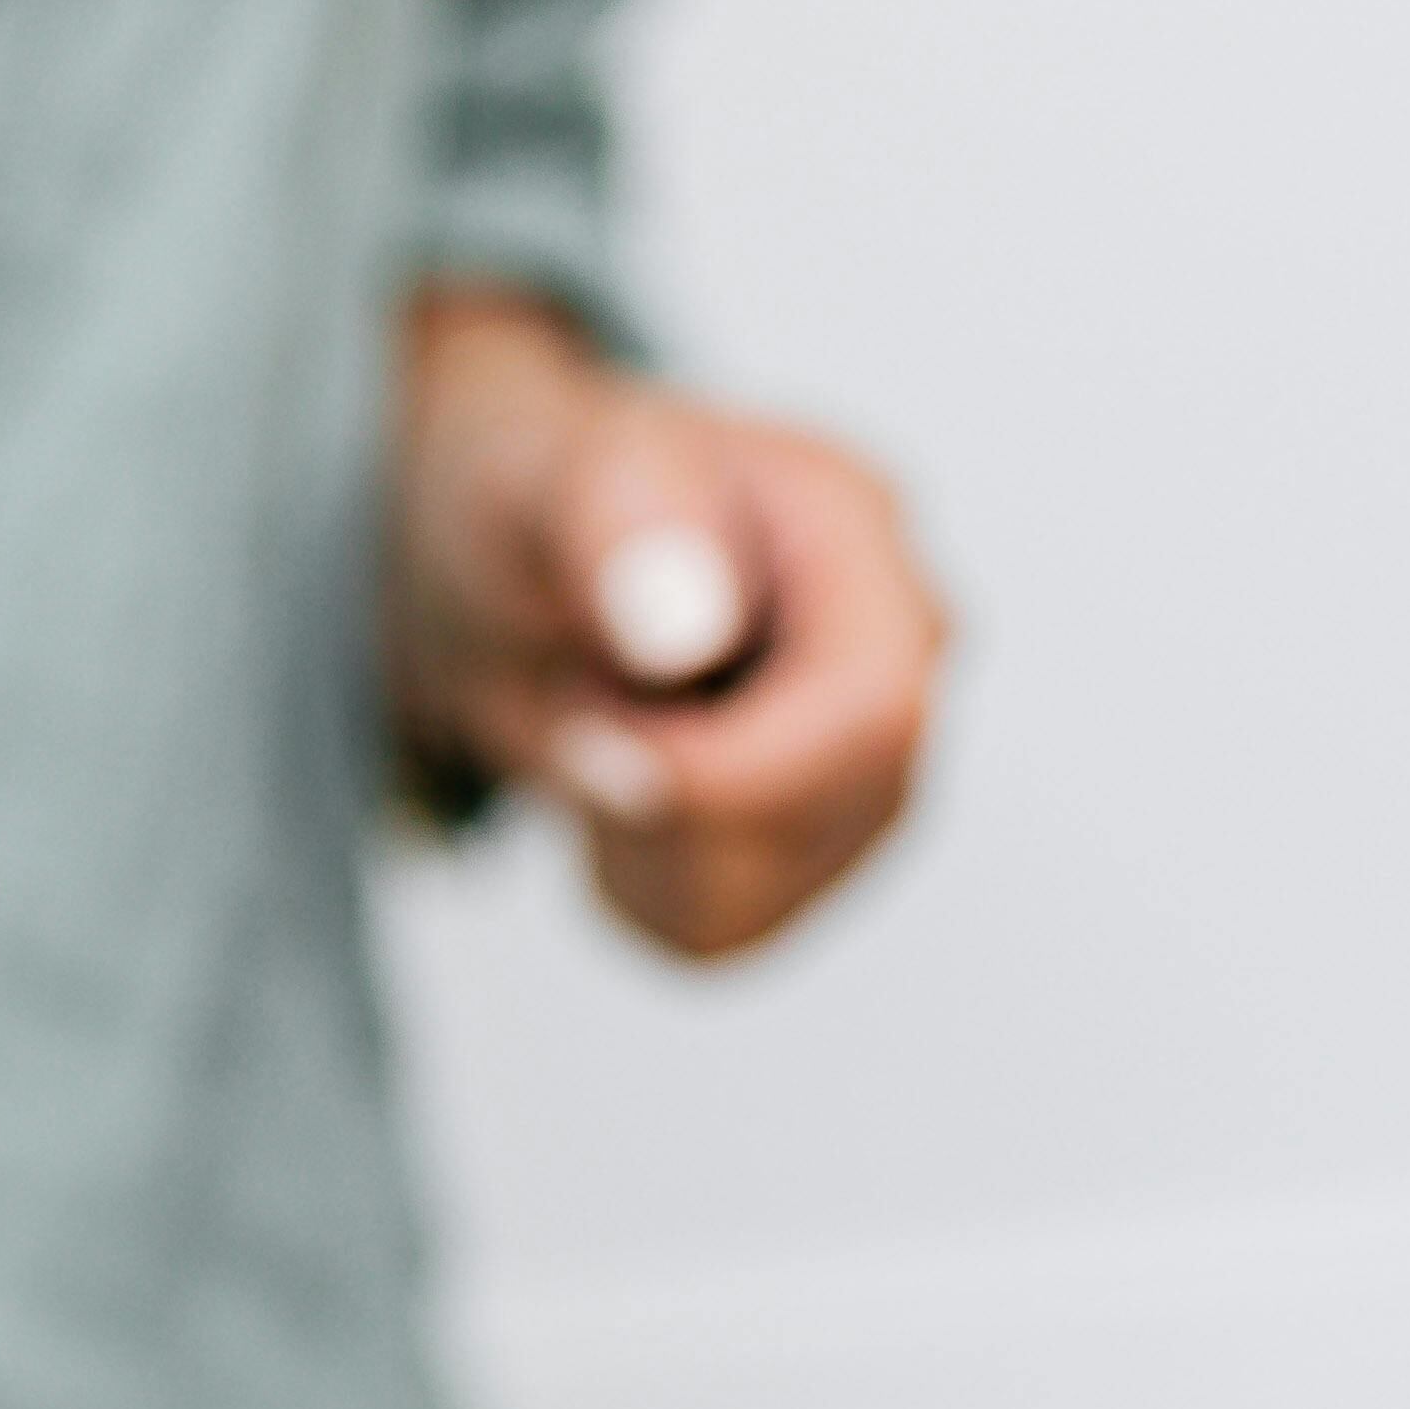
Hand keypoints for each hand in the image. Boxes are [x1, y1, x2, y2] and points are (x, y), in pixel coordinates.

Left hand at [388, 289, 947, 959]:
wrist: (511, 559)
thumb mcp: (545, 474)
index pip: (875, 715)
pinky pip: (712, 934)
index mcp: (859, 534)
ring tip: (599, 722)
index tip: (587, 730)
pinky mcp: (808, 855)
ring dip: (627, 841)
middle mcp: (898, 660)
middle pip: (812, 823)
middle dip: (652, 801)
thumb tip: (688, 625)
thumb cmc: (541, 495)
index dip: (723, 767)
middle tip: (575, 703)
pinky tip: (618, 779)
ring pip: (751, 904)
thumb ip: (619, 527)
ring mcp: (868, 770)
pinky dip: (627, 880)